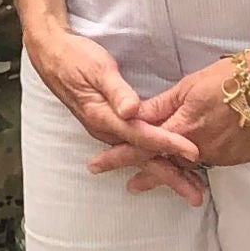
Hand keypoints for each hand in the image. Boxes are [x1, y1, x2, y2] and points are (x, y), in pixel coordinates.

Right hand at [24, 22, 205, 194]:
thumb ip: (116, 91)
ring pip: (141, 156)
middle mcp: (105, 129)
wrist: (53, 56)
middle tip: (196, 194)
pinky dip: (155, 160)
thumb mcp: (98, 69)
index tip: (193, 151)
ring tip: (191, 187)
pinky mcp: (110, 126)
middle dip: (171, 176)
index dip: (169, 143)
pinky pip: (136, 148)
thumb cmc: (75, 58)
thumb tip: (131, 110)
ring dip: (166, 172)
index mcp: (103, 116)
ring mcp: (107, 130)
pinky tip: (168, 166)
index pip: (142, 134)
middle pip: (143, 156)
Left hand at [98, 63, 249, 200]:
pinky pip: (214, 162)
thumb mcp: (187, 87)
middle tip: (131, 187)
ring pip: (191, 166)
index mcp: (182, 128)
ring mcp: (221, 155)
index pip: (142, 147)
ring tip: (164, 178)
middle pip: (166, 165)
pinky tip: (199, 161)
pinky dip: (203, 162)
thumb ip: (160, 106)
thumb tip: (132, 115)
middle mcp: (199, 148)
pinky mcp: (239, 158)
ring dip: (176, 171)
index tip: (97, 166)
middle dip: (148, 176)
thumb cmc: (228, 79)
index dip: (118, 157)